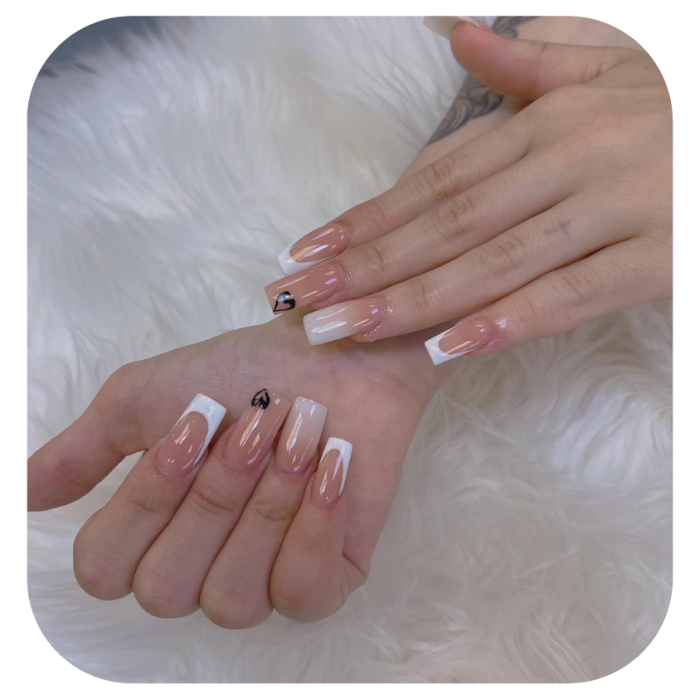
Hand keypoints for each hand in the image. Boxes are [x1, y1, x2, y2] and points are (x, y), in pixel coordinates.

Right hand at [28, 313, 440, 626]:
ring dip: (266, 503)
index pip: (105, 569)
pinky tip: (331, 465)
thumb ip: (85, 450)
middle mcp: (199, 569)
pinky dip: (315, 521)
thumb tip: (20, 493)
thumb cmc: (244, 372)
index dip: (146, 498)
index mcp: (152, 532)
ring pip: (232, 597)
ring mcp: (263, 582)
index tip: (192, 423)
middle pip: (166, 588)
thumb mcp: (147, 398)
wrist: (337, 355)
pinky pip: (303, 593)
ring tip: (301, 433)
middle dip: (214, 493)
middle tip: (257, 420)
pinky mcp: (327, 580)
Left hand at [264, 21, 670, 364]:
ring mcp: (612, 209)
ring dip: (412, 301)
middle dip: (366, 267)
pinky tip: (447, 350)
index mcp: (548, 120)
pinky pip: (569, 296)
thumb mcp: (606, 68)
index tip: (306, 253)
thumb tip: (455, 31)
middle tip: (301, 303)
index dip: (366, 218)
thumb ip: (528, 64)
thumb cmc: (678, 108)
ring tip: (345, 330)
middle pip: (446, 223)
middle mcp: (569, 158)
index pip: (435, 178)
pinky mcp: (655, 259)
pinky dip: (506, 322)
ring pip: (491, 261)